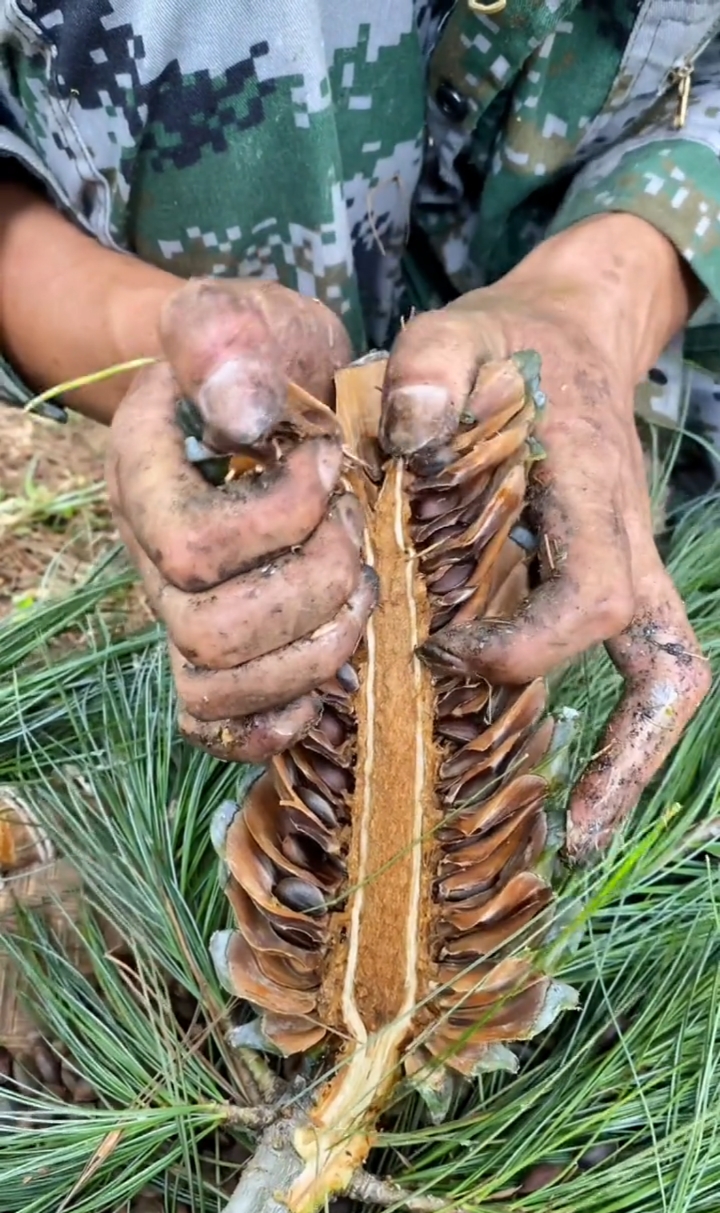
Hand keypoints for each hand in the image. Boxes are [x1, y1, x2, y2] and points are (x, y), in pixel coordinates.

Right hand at [107, 279, 376, 762]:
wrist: (271, 396)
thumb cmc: (263, 355)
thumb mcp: (249, 317)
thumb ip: (226, 340)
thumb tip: (239, 418)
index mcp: (140, 478)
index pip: (190, 542)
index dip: (280, 519)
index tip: (327, 461)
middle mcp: (150, 557)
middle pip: (209, 626)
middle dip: (311, 588)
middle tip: (355, 532)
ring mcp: (178, 610)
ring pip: (218, 683)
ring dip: (313, 651)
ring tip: (362, 592)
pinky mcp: (215, 652)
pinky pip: (218, 723)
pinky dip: (276, 719)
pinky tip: (323, 684)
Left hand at [381, 215, 710, 862]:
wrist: (571, 330)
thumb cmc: (507, 341)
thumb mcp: (453, 331)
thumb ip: (428, 369)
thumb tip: (402, 436)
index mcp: (593, 496)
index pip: (588, 599)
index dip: (523, 648)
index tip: (440, 657)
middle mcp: (627, 543)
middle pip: (660, 661)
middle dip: (623, 750)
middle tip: (571, 836)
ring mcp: (629, 565)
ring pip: (669, 674)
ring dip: (634, 758)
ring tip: (583, 838)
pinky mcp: (611, 576)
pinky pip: (639, 663)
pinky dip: (617, 728)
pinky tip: (568, 779)